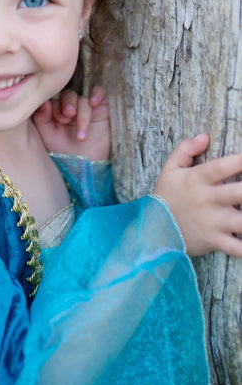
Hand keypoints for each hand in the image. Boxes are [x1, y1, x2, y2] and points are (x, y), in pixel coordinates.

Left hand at [33, 85, 110, 160]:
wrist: (85, 166)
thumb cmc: (64, 151)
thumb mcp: (48, 137)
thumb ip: (41, 119)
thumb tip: (44, 103)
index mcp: (54, 110)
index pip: (53, 98)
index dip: (55, 107)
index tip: (58, 120)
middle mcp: (69, 105)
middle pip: (68, 95)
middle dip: (68, 104)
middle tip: (68, 117)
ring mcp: (85, 106)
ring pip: (83, 99)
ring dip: (83, 116)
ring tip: (81, 137)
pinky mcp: (101, 107)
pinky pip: (100, 92)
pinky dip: (97, 94)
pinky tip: (93, 102)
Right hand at [154, 133, 241, 256]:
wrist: (152, 230)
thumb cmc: (166, 197)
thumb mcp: (169, 170)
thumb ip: (185, 150)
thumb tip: (204, 136)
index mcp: (197, 181)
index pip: (220, 167)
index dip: (239, 161)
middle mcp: (207, 200)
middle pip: (237, 193)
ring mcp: (212, 222)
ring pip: (241, 222)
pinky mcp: (214, 241)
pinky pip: (235, 248)